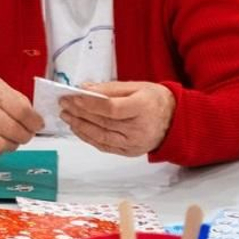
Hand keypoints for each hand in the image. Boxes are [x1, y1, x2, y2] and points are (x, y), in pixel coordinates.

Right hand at [0, 69, 42, 158]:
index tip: (38, 124)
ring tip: (13, 138)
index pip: (22, 111)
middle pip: (14, 131)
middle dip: (27, 135)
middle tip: (28, 133)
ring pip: (3, 145)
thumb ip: (13, 97)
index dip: (35, 121)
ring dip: (13, 144)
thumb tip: (32, 114)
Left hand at [60, 80, 175, 156]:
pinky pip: (105, 146)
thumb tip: (86, 88)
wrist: (175, 121)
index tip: (74, 97)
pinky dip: (89, 138)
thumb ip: (110, 88)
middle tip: (64, 104)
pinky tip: (78, 128)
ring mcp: (134, 143)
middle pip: (103, 122)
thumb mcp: (137, 86)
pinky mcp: (130, 152)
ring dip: (80, 126)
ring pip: (101, 137)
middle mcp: (139, 129)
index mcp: (143, 107)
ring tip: (67, 116)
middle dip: (79, 112)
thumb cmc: (155, 100)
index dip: (90, 103)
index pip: (111, 108)